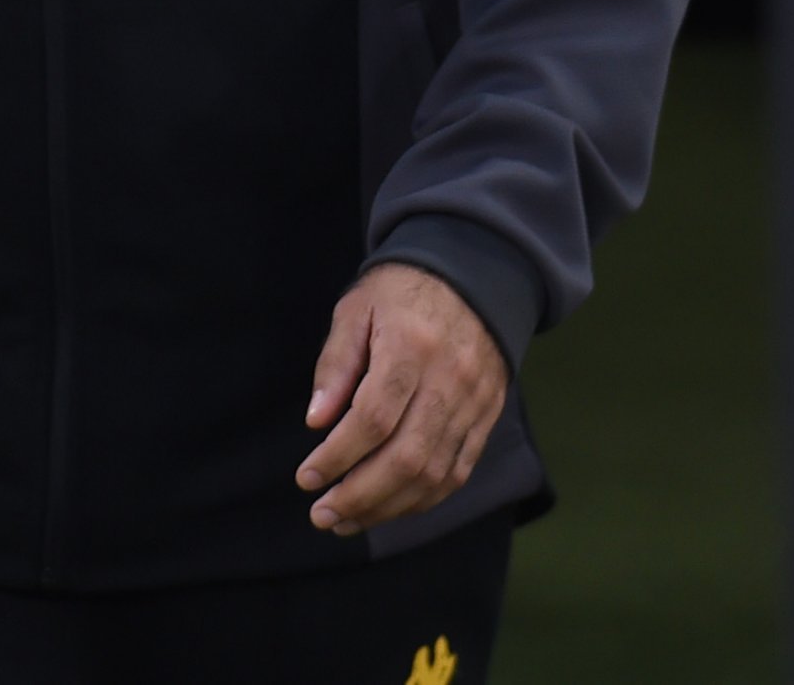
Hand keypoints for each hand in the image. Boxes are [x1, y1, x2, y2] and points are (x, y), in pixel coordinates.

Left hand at [296, 263, 508, 535]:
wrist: (472, 274)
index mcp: (411, 345)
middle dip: (359, 495)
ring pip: (432, 473)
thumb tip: (316, 423)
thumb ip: (336, 364)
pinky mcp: (486, 416)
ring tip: (346, 520)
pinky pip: (457, 472)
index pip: (374, 417)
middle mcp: (449, 379)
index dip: (338, 455)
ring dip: (387, 507)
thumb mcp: (357, 308)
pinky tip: (389, 508)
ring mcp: (474, 402)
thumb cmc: (401, 291)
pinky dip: (422, 499)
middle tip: (321, 514)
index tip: (306, 478)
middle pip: (406, 456)